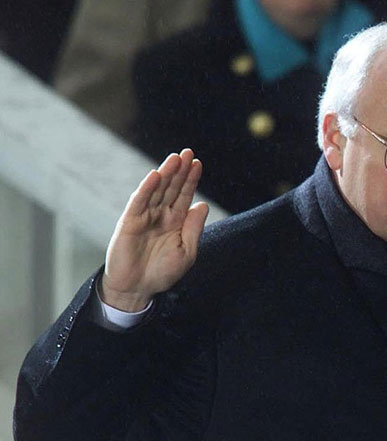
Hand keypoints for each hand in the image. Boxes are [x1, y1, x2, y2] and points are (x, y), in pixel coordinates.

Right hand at [101, 149, 207, 310]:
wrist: (138, 288)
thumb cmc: (162, 272)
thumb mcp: (186, 251)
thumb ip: (194, 228)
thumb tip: (203, 204)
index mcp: (175, 221)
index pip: (184, 195)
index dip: (191, 179)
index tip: (198, 163)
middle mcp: (160, 215)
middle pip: (171, 188)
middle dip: (180, 170)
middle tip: (188, 152)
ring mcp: (144, 216)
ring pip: (156, 191)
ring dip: (165, 174)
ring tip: (175, 158)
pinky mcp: (129, 222)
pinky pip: (139, 202)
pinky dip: (146, 188)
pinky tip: (155, 176)